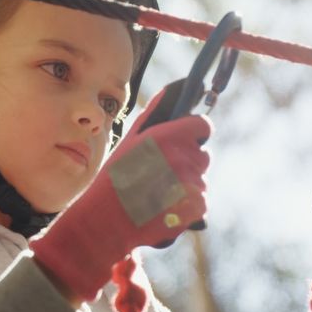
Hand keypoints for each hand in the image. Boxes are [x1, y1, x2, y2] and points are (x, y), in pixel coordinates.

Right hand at [30, 80, 211, 301]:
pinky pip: (201, 202)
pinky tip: (165, 208)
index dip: (194, 133)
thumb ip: (153, 114)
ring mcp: (193, 182)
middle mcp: (184, 157)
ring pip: (200, 179)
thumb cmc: (114, 178)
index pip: (203, 126)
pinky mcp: (197, 205)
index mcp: (169, 137)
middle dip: (187, 162)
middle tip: (162, 174)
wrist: (108, 221)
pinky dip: (187, 206)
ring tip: (159, 194)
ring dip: (186, 186)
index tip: (185, 141)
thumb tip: (172, 90)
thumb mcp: (129, 141)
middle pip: (202, 154)